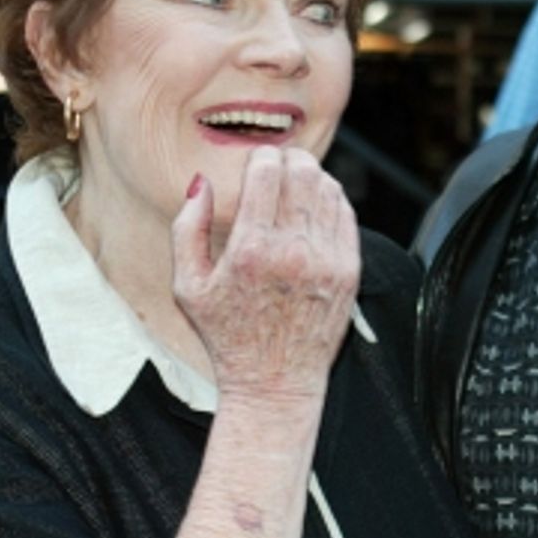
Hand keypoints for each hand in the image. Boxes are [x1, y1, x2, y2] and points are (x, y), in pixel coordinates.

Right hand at [172, 146, 359, 403]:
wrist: (275, 383)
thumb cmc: (227, 336)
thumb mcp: (188, 286)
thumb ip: (188, 228)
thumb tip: (203, 183)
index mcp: (251, 249)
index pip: (267, 171)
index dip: (262, 154)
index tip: (256, 159)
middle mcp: (293, 251)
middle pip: (302, 172)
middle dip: (289, 158)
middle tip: (279, 163)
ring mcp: (326, 261)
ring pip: (329, 189)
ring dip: (312, 176)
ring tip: (297, 181)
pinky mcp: (349, 273)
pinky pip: (346, 215)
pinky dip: (333, 200)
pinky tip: (317, 204)